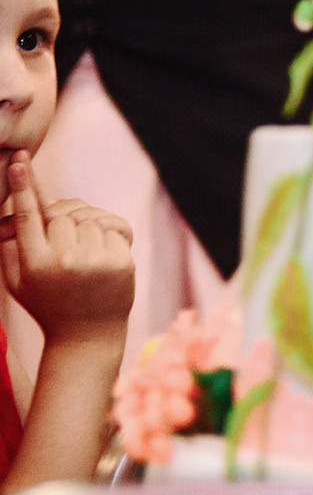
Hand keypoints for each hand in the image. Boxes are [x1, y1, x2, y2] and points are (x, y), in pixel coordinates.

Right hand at [0, 153, 133, 348]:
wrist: (86, 335)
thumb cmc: (47, 303)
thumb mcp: (18, 280)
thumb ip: (12, 246)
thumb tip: (10, 210)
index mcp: (32, 264)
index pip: (26, 217)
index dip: (22, 186)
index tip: (19, 159)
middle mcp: (62, 261)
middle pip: (60, 213)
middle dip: (61, 220)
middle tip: (62, 243)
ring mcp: (93, 261)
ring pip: (88, 218)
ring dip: (85, 228)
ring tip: (82, 256)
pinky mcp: (120, 262)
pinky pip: (112, 227)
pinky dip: (107, 236)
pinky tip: (102, 258)